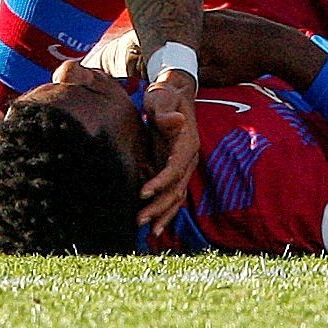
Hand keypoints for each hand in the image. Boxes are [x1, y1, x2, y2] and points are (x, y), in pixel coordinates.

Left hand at [138, 70, 200, 229]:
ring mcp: (183, 166)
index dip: (161, 181)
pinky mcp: (175, 170)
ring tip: (148, 232)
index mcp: (187, 142)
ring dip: (163, 215)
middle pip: (177, 188)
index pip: (176, 167)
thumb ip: (166, 111)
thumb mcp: (163, 97)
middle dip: (159, 206)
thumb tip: (176, 121)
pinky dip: (164, 211)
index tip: (143, 192)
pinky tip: (152, 224)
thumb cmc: (165, 95)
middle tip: (138, 220)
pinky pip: (172, 194)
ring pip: (177, 197)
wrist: (174, 94)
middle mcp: (189, 158)